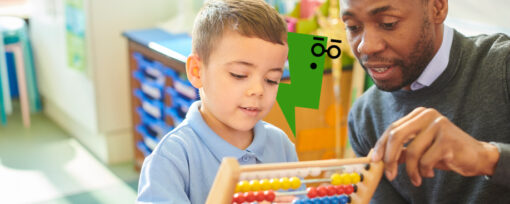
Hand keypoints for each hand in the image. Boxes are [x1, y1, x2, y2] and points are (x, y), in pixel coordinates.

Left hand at [372, 107, 499, 185]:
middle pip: (397, 136)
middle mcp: (428, 115)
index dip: (381, 145)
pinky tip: (430, 173)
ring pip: (411, 152)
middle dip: (389, 158)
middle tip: (389, 175)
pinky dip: (424, 171)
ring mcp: (439, 125)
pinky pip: (426, 160)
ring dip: (411, 171)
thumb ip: (401, 150)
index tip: (374, 160)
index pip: (392, 128)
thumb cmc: (444, 152)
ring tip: (416, 178)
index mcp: (419, 114)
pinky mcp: (448, 139)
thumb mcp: (419, 150)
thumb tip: (378, 157)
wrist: (476, 156)